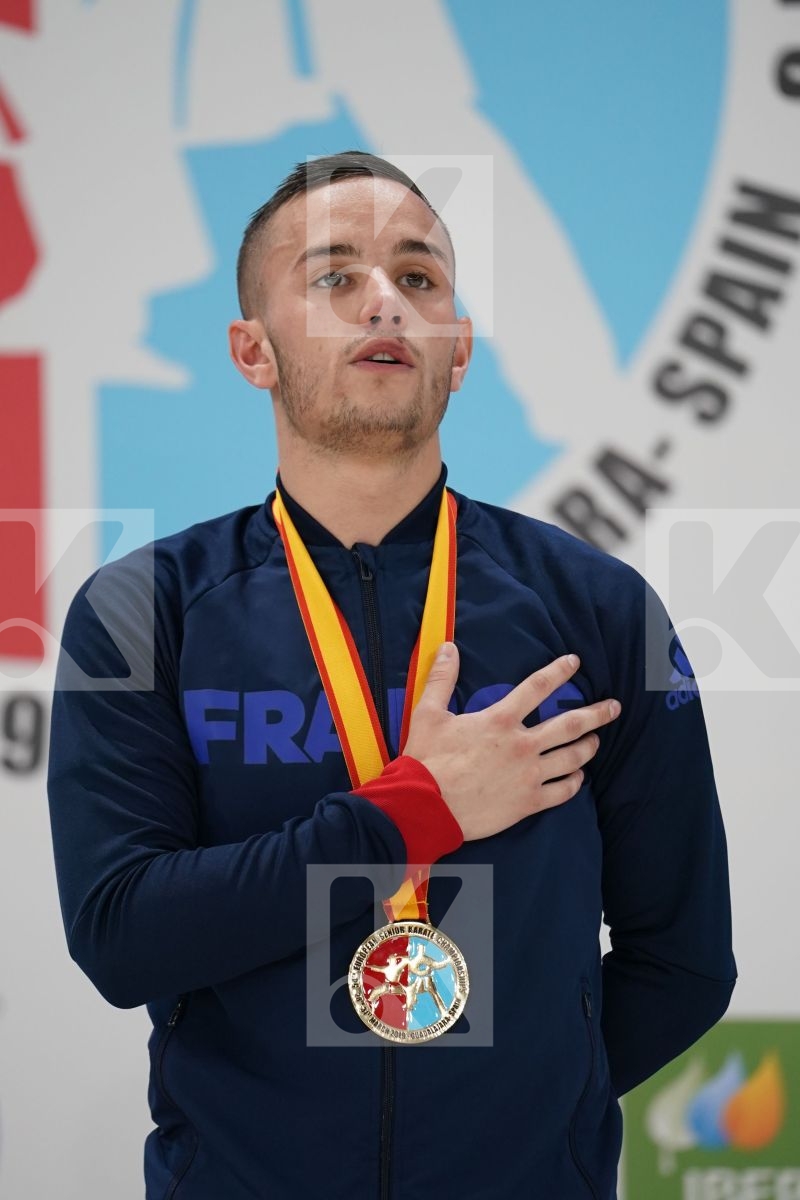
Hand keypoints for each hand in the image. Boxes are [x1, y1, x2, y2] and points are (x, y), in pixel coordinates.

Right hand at [403, 644, 620, 841]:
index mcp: (500, 720)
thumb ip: (442, 679)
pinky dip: (575, 782)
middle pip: (569, 724)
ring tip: (596, 741)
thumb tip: (449, 647)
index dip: (559, 671)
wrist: (425, 807)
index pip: (538, 687)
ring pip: (572, 758)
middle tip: (614, 707)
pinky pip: (563, 791)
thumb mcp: (428, 713)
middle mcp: (522, 745)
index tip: (575, 662)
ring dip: (588, 747)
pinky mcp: (528, 802)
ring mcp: (529, 775)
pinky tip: (579, 777)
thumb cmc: (426, 760)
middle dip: (596, 714)